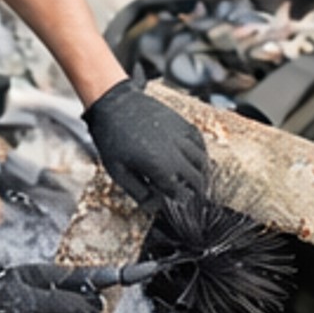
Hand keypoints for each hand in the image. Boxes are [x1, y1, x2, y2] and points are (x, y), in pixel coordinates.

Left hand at [83, 79, 207, 210]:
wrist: (113, 105)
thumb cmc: (111, 139)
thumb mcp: (117, 171)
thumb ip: (138, 192)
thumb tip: (154, 207)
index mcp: (158, 167)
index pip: (179, 192)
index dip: (180, 199)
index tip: (179, 202)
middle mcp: (174, 153)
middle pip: (196, 178)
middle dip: (196, 190)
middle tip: (194, 196)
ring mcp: (180, 136)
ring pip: (201, 160)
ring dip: (201, 173)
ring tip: (199, 181)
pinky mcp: (181, 123)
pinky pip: (199, 141)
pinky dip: (201, 153)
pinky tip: (197, 158)